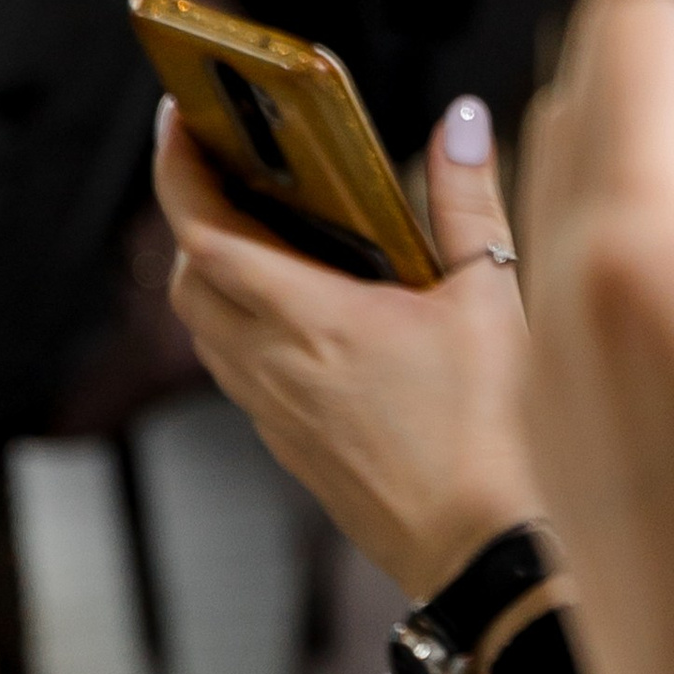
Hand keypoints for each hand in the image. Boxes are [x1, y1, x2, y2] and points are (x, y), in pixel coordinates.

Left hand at [156, 95, 535, 603]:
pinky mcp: (296, 449)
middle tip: (228, 166)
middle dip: (195, 214)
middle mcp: (276, 371)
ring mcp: (280, 416)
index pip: (206, 235)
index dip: (179, 171)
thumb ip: (468, 201)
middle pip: (190, 281)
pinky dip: (246, 324)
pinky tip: (307, 310)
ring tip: (268, 228)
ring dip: (215, 272)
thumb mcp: (493, 297)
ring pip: (209, 331)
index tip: (176, 122)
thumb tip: (462, 125)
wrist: (489, 551)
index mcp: (313, 324)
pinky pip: (242, 371)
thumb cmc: (497, 435)